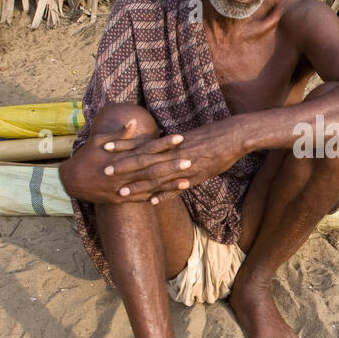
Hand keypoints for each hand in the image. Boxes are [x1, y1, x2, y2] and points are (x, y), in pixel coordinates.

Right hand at [58, 117, 191, 204]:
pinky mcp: (121, 199)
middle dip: (172, 164)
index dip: (164, 144)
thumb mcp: (99, 141)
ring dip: (169, 184)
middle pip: (153, 168)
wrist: (70, 180)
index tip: (180, 138)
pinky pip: (141, 199)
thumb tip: (133, 121)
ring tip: (188, 180)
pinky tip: (170, 196)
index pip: (147, 148)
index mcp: (121, 156)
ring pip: (150, 186)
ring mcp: (123, 188)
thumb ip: (119, 134)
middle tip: (191, 160)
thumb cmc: (85, 156)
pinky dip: (155, 197)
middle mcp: (124, 173)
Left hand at [98, 117, 247, 203]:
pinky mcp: (196, 174)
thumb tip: (160, 146)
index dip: (122, 146)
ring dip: (138, 185)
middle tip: (104, 172)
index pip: (141, 144)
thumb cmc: (214, 135)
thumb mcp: (190, 138)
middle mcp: (173, 153)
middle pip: (144, 160)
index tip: (104, 147)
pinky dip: (164, 194)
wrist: (234, 135)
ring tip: (121, 192)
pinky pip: (177, 187)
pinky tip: (151, 202)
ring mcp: (184, 165)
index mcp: (170, 143)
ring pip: (157, 175)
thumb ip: (173, 145)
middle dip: (124, 167)